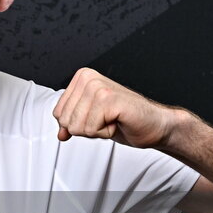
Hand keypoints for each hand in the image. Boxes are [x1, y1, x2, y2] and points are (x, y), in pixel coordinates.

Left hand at [53, 68, 179, 147]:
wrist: (154, 125)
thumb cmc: (125, 120)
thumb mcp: (91, 122)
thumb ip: (72, 124)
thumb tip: (60, 134)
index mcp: (82, 78)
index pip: (58, 113)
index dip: (78, 124)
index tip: (98, 117)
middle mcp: (88, 78)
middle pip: (65, 120)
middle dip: (86, 128)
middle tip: (107, 119)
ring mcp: (98, 87)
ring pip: (76, 126)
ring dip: (96, 131)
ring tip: (113, 120)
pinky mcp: (108, 100)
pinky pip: (90, 129)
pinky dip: (105, 133)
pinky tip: (118, 121)